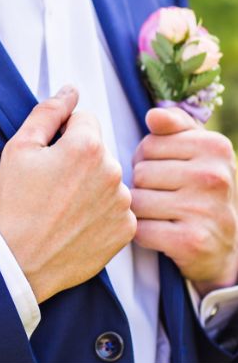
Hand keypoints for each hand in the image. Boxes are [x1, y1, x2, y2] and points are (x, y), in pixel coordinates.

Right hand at [0, 86, 135, 302]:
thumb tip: (70, 90)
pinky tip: (77, 223)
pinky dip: (100, 211)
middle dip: (79, 160)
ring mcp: (122, 203)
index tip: (49, 157)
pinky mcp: (125, 230)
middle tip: (52, 185)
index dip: (63, 135)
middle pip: (98, 150)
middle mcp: (112, 172)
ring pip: (108, 179)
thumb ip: (49, 112)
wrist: (17, 262)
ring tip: (63, 207)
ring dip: (91, 186)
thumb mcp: (19, 148)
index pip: (84, 120)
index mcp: (87, 146)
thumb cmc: (14, 204)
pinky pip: (116, 207)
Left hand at [132, 107, 237, 296]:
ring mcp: (204, 209)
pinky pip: (140, 229)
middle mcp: (214, 176)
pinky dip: (143, 234)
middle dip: (143, 186)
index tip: (165, 172)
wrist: (225, 246)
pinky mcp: (191, 241)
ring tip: (162, 214)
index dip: (147, 160)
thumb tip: (153, 116)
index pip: (149, 144)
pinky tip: (161, 233)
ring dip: (141, 211)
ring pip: (137, 201)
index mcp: (215, 147)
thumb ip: (175, 124)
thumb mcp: (197, 149)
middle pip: (140, 172)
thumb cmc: (202, 189)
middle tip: (163, 196)